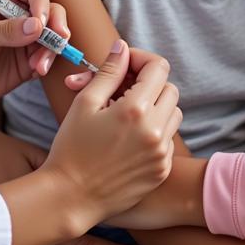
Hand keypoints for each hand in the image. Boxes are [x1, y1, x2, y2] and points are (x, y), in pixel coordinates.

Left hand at [0, 0, 68, 104]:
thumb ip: (6, 31)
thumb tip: (37, 25)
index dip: (42, 4)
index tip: (41, 23)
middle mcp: (20, 11)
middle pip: (51, 9)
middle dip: (57, 25)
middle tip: (58, 40)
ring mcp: (27, 35)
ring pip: (54, 34)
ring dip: (52, 49)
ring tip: (39, 66)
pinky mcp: (30, 56)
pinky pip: (48, 56)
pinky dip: (48, 62)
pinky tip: (36, 71)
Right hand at [41, 41, 180, 223]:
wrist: (70, 197)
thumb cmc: (71, 147)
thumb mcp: (85, 102)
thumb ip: (109, 71)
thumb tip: (123, 47)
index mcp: (135, 110)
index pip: (158, 67)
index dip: (141, 59)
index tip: (124, 65)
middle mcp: (155, 131)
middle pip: (169, 89)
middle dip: (148, 83)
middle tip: (122, 90)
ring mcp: (161, 153)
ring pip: (173, 113)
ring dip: (156, 107)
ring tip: (126, 114)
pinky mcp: (161, 170)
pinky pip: (168, 139)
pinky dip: (155, 132)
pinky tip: (129, 138)